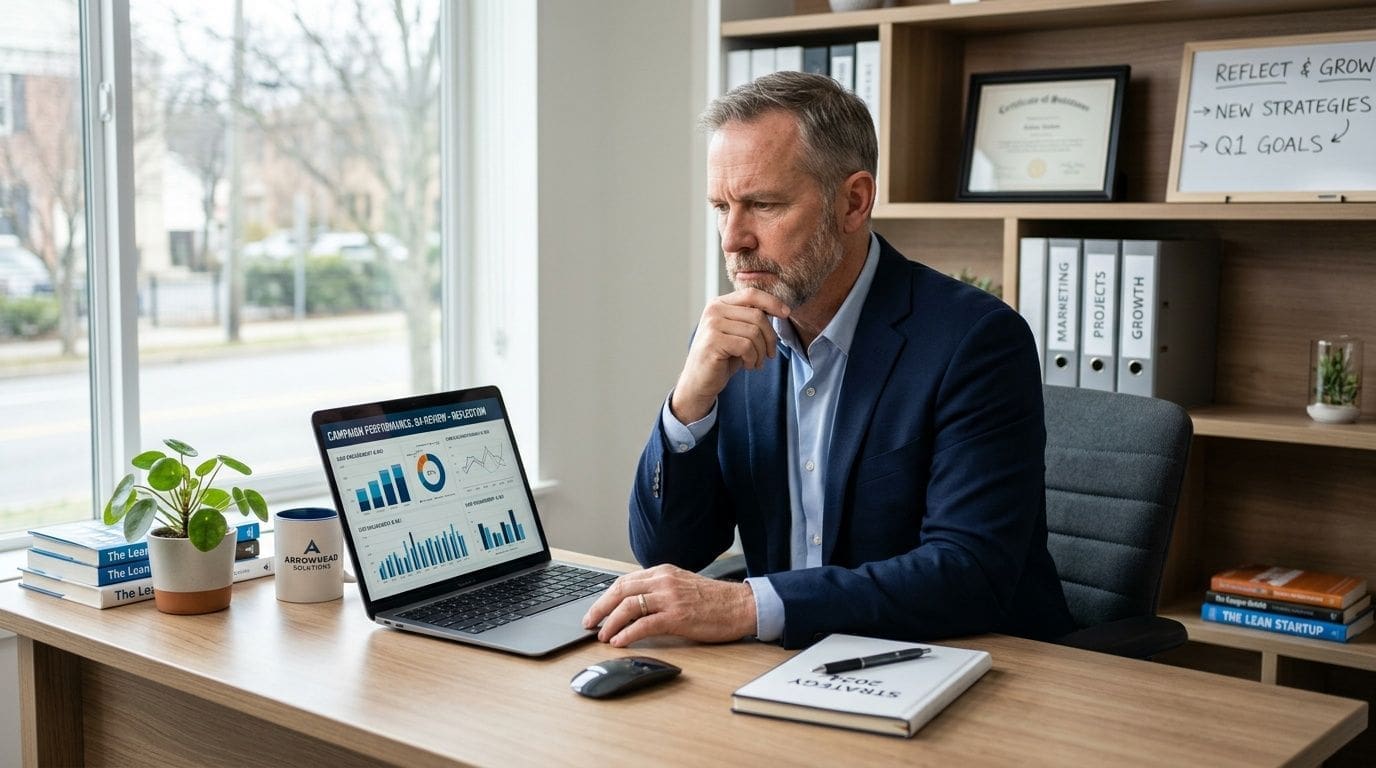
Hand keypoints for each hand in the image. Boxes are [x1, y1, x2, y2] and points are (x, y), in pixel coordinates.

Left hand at [581, 564, 756, 646]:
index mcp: (663, 572)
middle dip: (600, 608)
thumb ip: (659, 590)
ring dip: (610, 623)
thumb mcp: (682, 585)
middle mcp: (663, 581)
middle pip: (621, 591)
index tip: (595, 610)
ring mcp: (670, 598)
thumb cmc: (715, 600)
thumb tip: (633, 605)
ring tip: (603, 636)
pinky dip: (627, 634)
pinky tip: (620, 642)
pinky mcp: (677, 616)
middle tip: (589, 623)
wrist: (741, 606)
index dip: (605, 597)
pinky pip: (644, 624)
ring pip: (628, 607)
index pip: (624, 581)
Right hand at [670, 288, 789, 422]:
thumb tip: (780, 309)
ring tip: (756, 362)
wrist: (699, 381)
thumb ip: (751, 318)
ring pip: (754, 332)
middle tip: (769, 354)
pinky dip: (752, 359)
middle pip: (757, 315)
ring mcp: (712, 325)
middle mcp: (714, 310)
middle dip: (770, 337)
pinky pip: (746, 346)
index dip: (772, 302)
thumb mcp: (738, 333)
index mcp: (719, 303)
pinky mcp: (713, 342)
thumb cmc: (722, 357)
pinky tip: (747, 365)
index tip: (786, 313)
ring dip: (761, 352)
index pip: (751, 294)